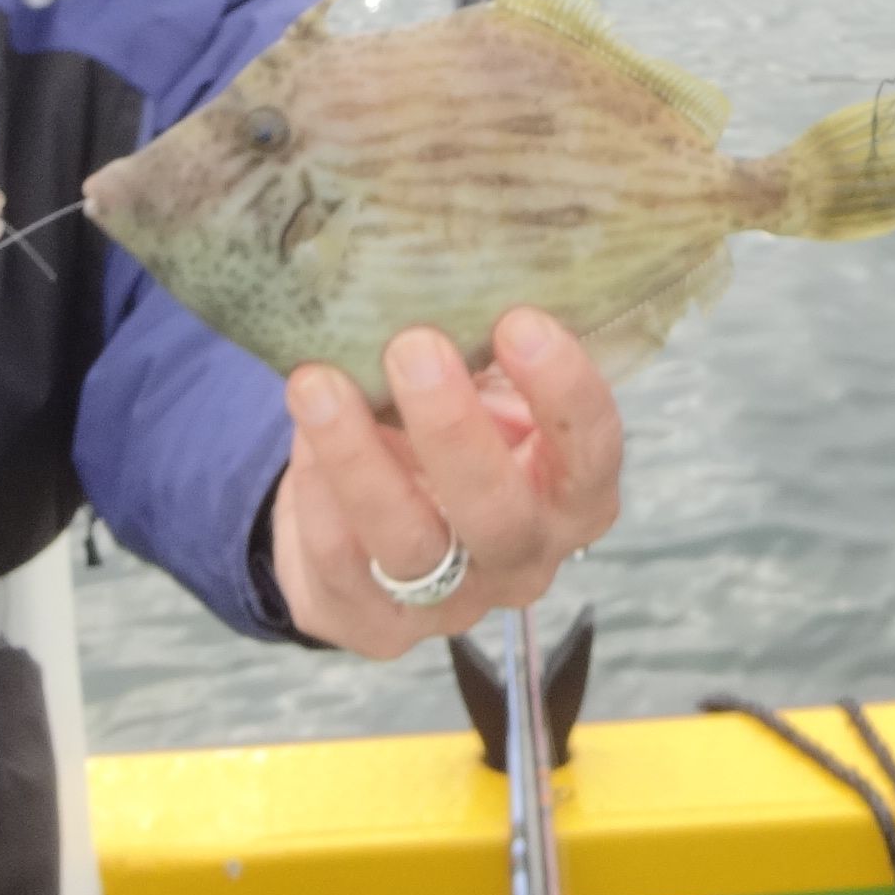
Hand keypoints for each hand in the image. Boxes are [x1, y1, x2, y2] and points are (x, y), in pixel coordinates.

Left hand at [270, 310, 623, 657]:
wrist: (386, 508)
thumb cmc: (454, 426)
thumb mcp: (487, 388)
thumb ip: (485, 349)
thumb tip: (447, 266)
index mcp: (574, 495)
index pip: (591, 452)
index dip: (562, 391)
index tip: (519, 320)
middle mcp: (524, 559)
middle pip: (500, 516)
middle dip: (453, 431)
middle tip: (411, 347)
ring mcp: (452, 605)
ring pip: (411, 546)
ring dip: (360, 460)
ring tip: (318, 383)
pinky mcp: (379, 627)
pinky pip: (342, 568)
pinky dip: (317, 495)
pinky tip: (302, 434)